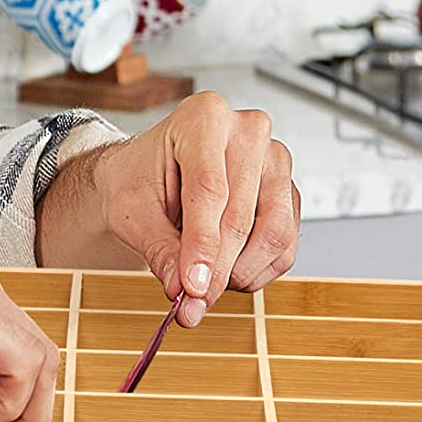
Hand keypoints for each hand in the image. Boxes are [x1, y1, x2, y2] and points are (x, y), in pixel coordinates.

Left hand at [82, 94, 300, 323]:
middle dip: (216, 269)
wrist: (150, 173)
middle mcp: (248, 131)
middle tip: (194, 304)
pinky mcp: (289, 190)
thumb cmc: (139, 180)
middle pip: (240, 214)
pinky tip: (227, 273)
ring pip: (273, 232)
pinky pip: (285, 243)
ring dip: (239, 272)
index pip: (209, 189)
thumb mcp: (133, 212)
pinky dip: (258, 271)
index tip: (194, 287)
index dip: (202, 245)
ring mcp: (275, 159)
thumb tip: (185, 294)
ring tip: (205, 284)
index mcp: (203, 118)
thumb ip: (160, 251)